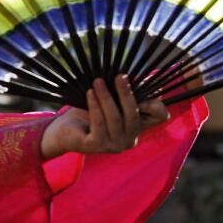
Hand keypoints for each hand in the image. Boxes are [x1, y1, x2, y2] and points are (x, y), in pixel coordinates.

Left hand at [40, 76, 169, 159]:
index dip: (157, 104)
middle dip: (126, 94)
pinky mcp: (97, 146)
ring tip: (97, 82)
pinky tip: (89, 93)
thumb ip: (123, 92)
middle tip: (120, 77)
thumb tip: (137, 76)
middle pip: (134, 115)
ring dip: (106, 97)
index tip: (143, 89)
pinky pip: (99, 124)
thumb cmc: (88, 113)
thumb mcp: (110, 100)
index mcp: (137, 127)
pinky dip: (95, 106)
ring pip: (115, 118)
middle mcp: (129, 139)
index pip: (160, 117)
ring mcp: (114, 145)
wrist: (63, 130)